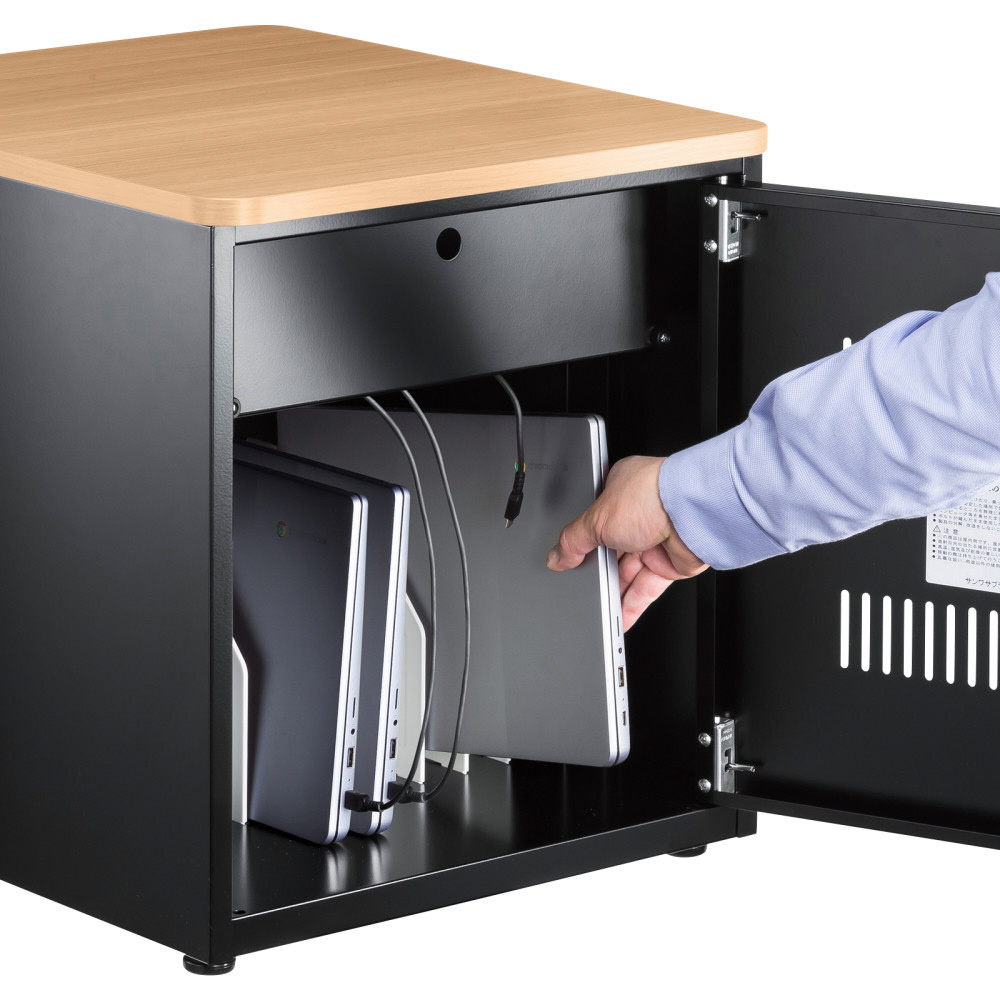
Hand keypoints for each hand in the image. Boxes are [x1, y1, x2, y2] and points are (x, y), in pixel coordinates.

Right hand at [545, 455, 707, 630]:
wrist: (694, 512)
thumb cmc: (653, 497)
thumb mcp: (596, 518)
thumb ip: (573, 541)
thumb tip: (557, 556)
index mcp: (619, 494)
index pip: (594, 522)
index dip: (582, 543)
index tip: (569, 560)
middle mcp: (640, 515)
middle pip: (611, 551)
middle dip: (598, 570)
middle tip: (580, 585)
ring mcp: (657, 539)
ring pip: (628, 573)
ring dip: (614, 591)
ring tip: (597, 606)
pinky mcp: (671, 564)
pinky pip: (646, 589)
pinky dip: (632, 604)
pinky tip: (619, 617)